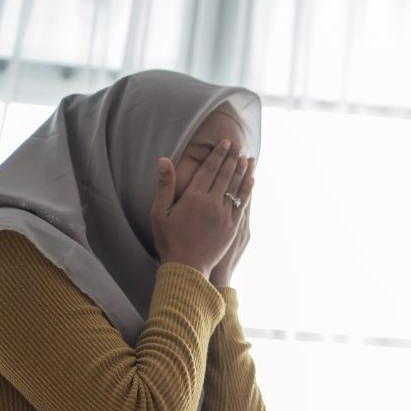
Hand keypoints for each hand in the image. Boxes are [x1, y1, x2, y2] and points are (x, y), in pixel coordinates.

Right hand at [151, 140, 252, 277]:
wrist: (186, 266)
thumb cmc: (169, 239)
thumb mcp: (159, 212)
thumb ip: (165, 185)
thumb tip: (164, 160)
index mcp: (193, 197)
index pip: (209, 169)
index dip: (218, 155)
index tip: (225, 143)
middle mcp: (211, 203)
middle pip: (225, 175)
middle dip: (232, 158)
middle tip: (239, 145)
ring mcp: (224, 215)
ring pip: (236, 187)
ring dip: (243, 171)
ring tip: (248, 158)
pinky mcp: (233, 227)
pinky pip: (243, 204)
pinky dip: (248, 190)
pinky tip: (251, 180)